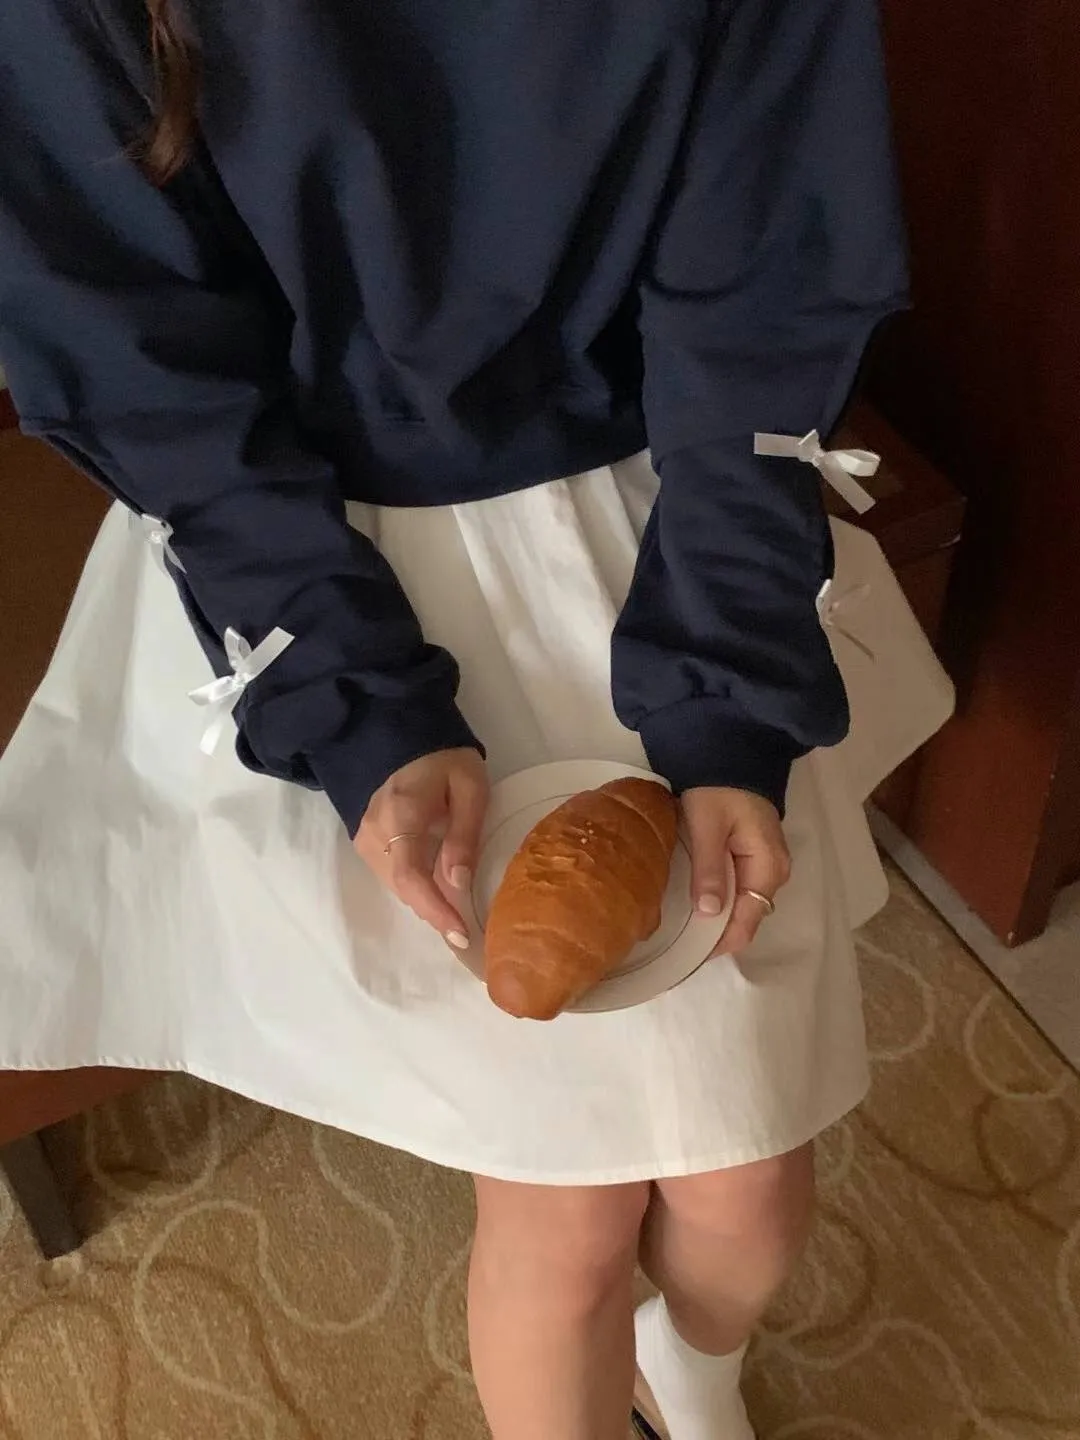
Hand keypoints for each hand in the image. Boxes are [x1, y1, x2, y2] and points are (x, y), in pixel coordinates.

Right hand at [354, 748, 488, 948]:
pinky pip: (389, 872)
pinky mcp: (363, 838)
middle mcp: (375, 832)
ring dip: (423, 901)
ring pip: (394, 884)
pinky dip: (413, 885)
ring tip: (455, 915)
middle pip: (402, 888)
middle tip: (465, 934)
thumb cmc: (442, 755)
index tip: (460, 935)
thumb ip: (465, 833)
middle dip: (434, 913)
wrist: (396, 730)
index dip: (436, 911)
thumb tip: (458, 883)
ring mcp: (364, 836)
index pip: (412, 878)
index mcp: (402, 815)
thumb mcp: (469, 785)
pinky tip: (436, 888)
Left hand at [681, 787, 790, 955]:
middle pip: (746, 918)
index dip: (719, 944)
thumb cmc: (718, 786)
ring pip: (742, 906)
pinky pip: (740, 890)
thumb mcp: (708, 825)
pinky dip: (719, 900)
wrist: (734, 752)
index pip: (747, 923)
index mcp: (767, 868)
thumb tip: (708, 913)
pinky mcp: (755, 856)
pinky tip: (693, 903)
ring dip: (716, 919)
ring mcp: (766, 864)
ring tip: (679, 928)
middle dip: (715, 935)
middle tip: (674, 945)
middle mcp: (774, 873)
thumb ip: (710, 869)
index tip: (684, 957)